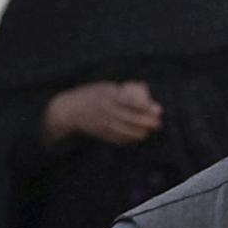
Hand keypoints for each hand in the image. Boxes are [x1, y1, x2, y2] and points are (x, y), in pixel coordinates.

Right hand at [48, 80, 163, 145]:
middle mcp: (105, 110)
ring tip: (150, 130)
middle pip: (132, 119)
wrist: (69, 110)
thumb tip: (146, 91)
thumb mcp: (105, 88)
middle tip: (158, 122)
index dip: (146, 108)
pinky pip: (119, 139)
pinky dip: (131, 138)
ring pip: (127, 131)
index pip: (131, 103)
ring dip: (141, 132)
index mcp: (107, 96)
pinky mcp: (101, 134)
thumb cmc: (91, 95)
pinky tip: (138, 136)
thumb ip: (123, 92)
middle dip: (147, 122)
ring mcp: (103, 124)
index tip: (158, 110)